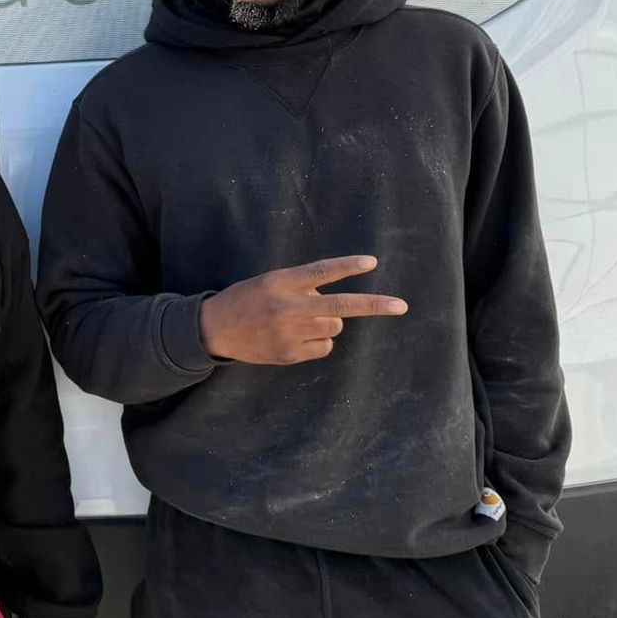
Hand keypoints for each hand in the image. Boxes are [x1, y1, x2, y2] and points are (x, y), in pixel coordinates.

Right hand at [199, 255, 407, 365]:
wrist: (215, 330)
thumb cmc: (247, 300)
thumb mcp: (270, 282)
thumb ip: (301, 287)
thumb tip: (334, 303)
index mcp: (282, 282)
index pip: (321, 272)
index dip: (348, 267)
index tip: (372, 263)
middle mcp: (288, 307)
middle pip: (341, 306)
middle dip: (374, 305)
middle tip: (401, 306)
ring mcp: (290, 333)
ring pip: (334, 327)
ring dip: (327, 323)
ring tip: (301, 321)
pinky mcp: (289, 354)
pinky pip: (323, 348)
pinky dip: (317, 342)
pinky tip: (295, 338)